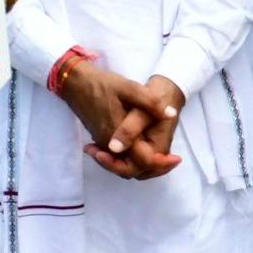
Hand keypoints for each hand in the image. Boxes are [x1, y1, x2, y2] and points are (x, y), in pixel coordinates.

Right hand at [58, 59, 180, 178]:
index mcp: (118, 136)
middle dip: (154, 169)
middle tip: (172, 160)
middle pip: (132, 170)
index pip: (142, 161)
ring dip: (143, 165)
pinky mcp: (101, 140)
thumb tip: (171, 114)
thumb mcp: (129, 87)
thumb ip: (150, 102)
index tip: (176, 158)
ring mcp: (104, 144)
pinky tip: (146, 150)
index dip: (161, 163)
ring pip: (124, 165)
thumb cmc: (102, 84)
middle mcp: (109, 145)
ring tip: (163, 158)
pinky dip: (133, 160)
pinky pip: (118, 158)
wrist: (76, 82)